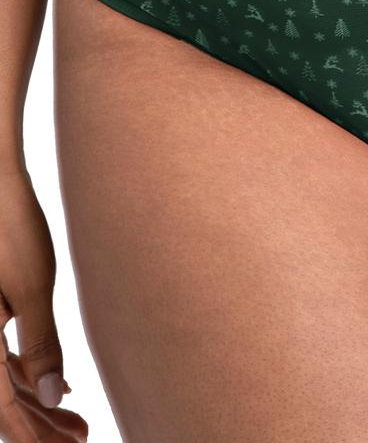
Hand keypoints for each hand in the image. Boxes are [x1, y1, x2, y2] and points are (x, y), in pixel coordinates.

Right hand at [0, 169, 87, 441]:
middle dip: (36, 424)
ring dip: (33, 401)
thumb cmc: (9, 229)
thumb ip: (39, 343)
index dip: (32, 433)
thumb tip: (50, 394)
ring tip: (74, 419)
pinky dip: (24, 373)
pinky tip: (54, 386)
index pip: (1, 406)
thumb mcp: (31, 287)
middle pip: (0, 398)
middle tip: (77, 436)